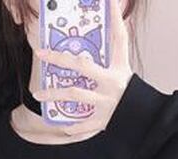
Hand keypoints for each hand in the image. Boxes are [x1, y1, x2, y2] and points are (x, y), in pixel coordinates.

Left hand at [32, 0, 132, 136]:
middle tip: (40, 54)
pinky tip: (61, 126)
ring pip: (75, 94)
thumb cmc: (126, 85)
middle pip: (82, 67)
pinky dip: (72, 127)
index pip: (117, 39)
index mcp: (118, 67)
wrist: (139, 115)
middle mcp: (111, 83)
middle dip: (59, 59)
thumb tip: (112, 5)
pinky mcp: (102, 122)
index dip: (111, 20)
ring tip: (38, 95)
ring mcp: (105, 103)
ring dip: (54, 95)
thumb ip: (116, 37)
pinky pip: (83, 125)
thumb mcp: (122, 62)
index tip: (104, 3)